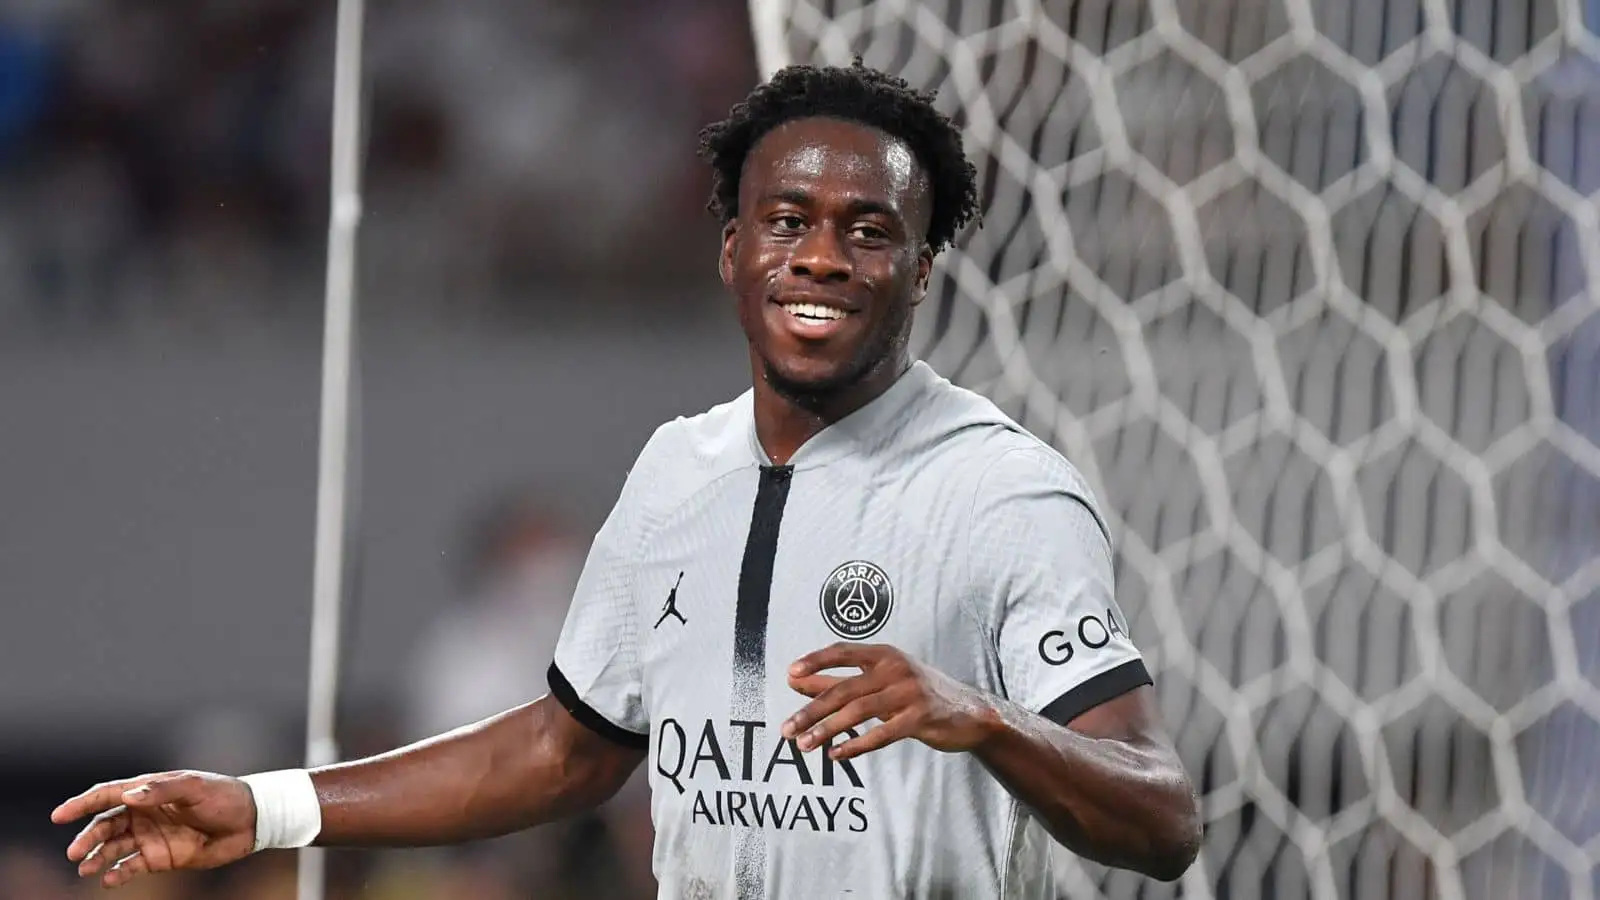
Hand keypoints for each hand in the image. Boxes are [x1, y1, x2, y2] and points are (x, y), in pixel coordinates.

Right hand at [51, 770, 257, 888]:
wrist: (249, 821)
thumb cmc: (223, 796)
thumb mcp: (195, 788)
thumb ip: (162, 790)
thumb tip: (129, 794)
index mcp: (149, 790)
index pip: (108, 795)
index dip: (81, 804)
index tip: (59, 816)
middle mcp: (143, 813)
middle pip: (105, 825)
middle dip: (87, 838)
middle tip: (75, 853)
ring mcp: (149, 836)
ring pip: (113, 848)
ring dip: (97, 857)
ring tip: (86, 868)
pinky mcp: (159, 857)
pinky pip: (130, 866)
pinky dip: (117, 873)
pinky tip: (108, 879)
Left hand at [782, 643, 999, 760]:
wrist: (969, 713)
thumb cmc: (915, 694)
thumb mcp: (879, 682)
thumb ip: (838, 680)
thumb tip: (795, 680)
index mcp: (884, 654)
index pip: (843, 651)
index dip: (815, 661)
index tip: (790, 674)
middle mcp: (895, 669)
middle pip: (844, 689)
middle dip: (812, 710)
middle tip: (787, 728)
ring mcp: (909, 693)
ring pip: (858, 712)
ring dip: (827, 730)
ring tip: (805, 745)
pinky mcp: (920, 718)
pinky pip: (881, 734)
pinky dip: (856, 745)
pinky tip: (837, 754)